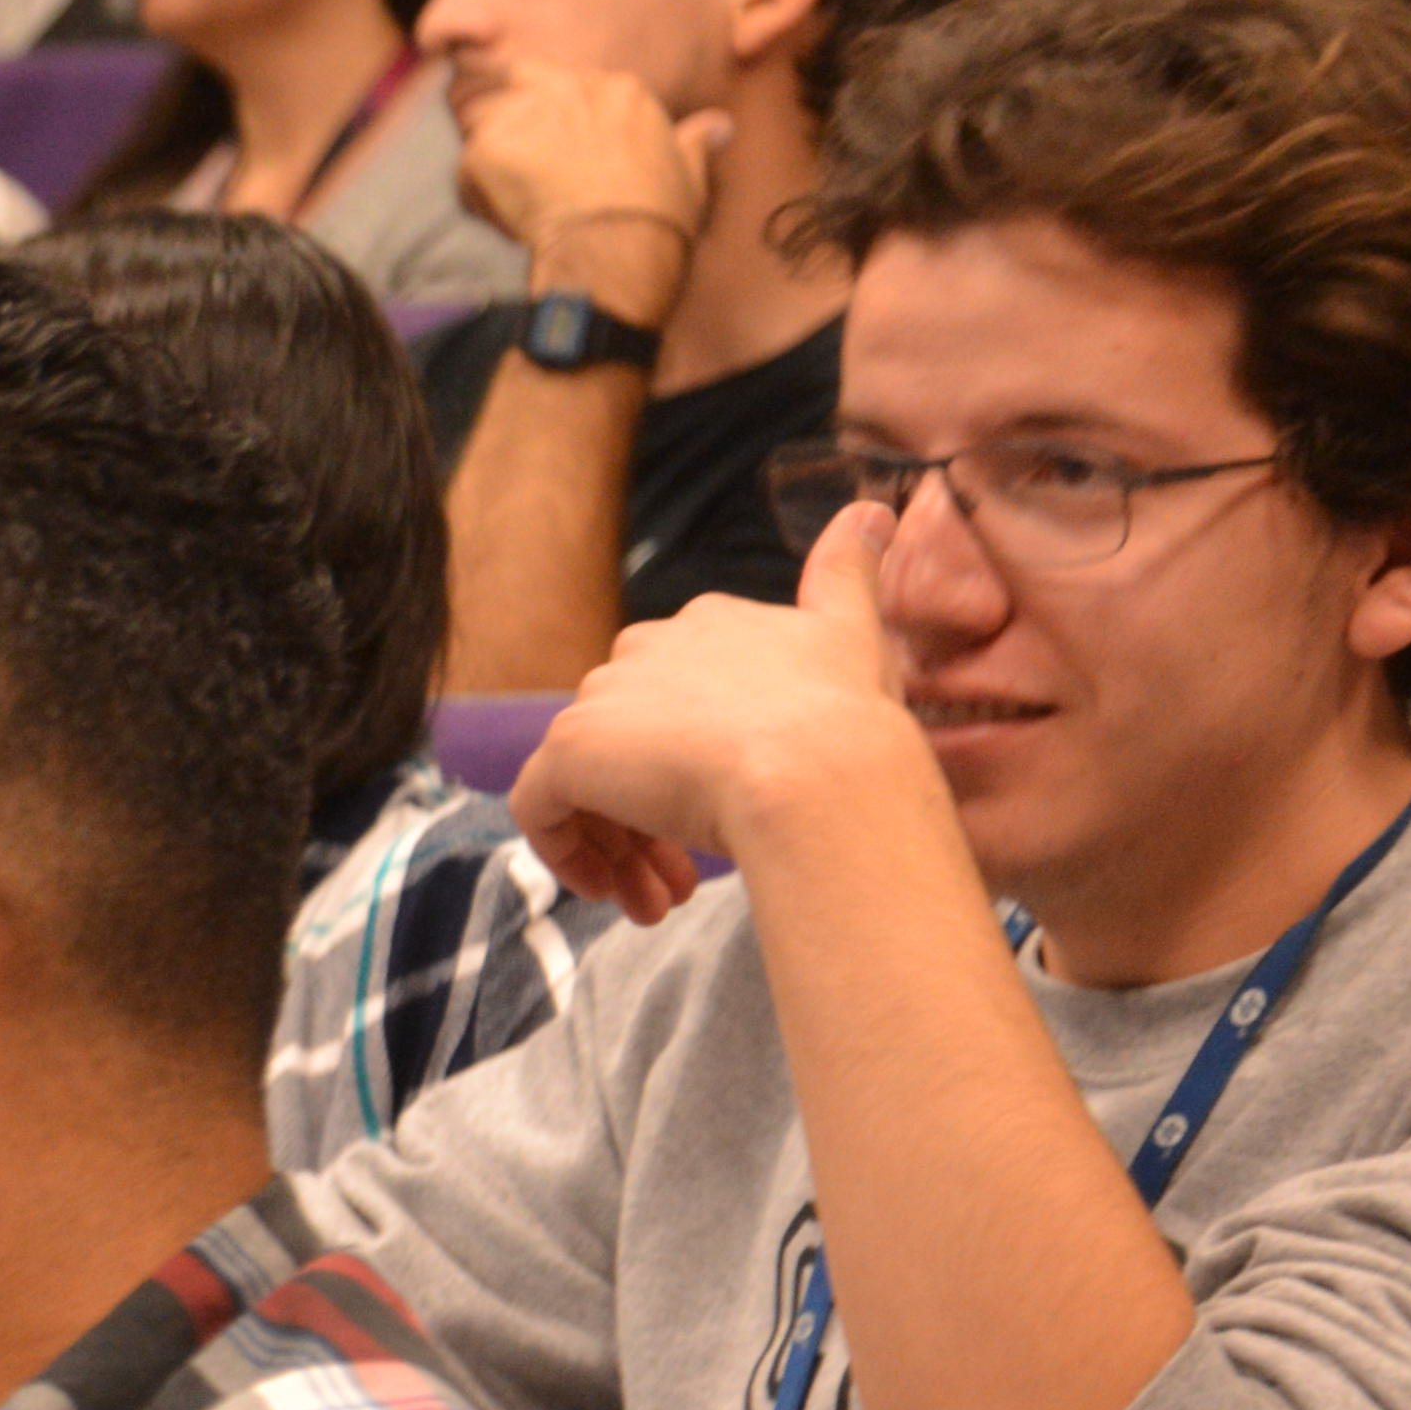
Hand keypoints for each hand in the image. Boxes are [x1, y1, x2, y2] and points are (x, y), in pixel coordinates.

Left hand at [450, 64, 722, 316]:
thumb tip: (720, 126)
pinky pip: (467, 170)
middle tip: (511, 157)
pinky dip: (478, 198)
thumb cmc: (658, 217)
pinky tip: (507, 222)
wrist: (619, 246)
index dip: (554, 118)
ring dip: (490, 158)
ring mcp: (525, 114)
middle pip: (514, 79)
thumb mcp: (690, 173)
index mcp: (618, 90)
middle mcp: (569, 88)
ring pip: (483, 122)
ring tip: (512, 197)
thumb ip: (695, 143)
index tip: (559, 153)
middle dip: (504, 109)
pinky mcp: (489, 147)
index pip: (567, 85)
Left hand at [512, 505, 926, 922]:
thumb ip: (850, 575)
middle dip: (654, 815)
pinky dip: (569, 854)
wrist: (820, 774)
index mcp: (709, 624)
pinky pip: (540, 808)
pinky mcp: (568, 751)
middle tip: (686, 882)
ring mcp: (601, 700)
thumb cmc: (851, 723)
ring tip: (659, 902)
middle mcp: (644, 650)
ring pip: (591, 783)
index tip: (729, 815)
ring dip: (624, 847)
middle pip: (630, 744)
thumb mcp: (856, 635)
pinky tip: (617, 896)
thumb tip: (870, 507)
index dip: (700, 762)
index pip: (679, 698)